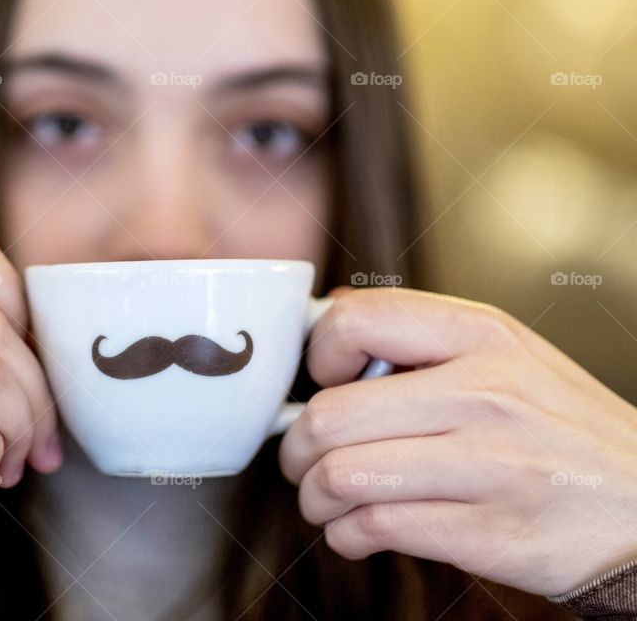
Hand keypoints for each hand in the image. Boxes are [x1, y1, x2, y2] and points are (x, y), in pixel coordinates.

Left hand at [279, 287, 636, 595]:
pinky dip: (345, 535)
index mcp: (482, 335)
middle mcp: (483, 393)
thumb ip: (425, 340)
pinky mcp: (487, 532)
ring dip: (314, 497)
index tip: (324, 383)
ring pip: (340, 476)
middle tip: (302, 459)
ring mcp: (487, 464)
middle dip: (295, 448)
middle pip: (329, 416)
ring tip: (326, 499)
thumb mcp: (509, 357)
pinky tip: (357, 530)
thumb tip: (330, 325)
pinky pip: (373, 528)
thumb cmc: (560, 431)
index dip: (318, 357)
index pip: (355, 321)